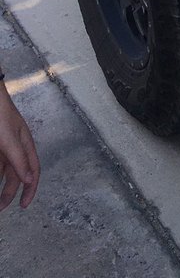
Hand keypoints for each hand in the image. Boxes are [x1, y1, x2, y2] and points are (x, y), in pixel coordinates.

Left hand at [0, 83, 38, 210]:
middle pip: (16, 175)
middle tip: (1, 208)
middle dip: (9, 192)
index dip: (30, 189)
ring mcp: (3, 147)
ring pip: (3, 171)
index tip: (23, 205)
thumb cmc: (0, 115)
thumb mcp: (10, 140)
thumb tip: (30, 179)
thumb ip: (19, 160)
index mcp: (25, 145)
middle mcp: (16, 147)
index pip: (33, 171)